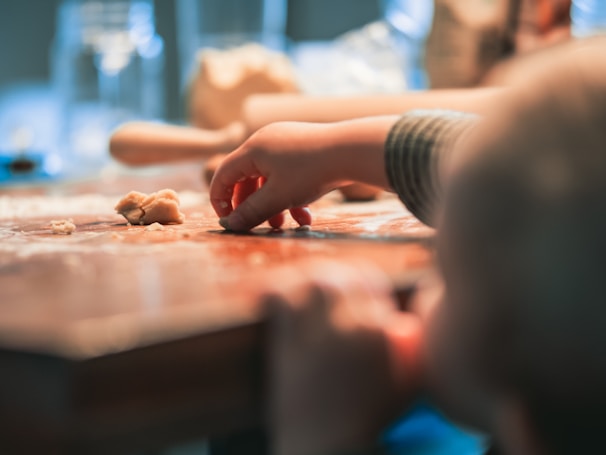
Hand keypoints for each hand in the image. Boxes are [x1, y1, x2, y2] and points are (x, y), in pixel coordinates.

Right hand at [210, 122, 344, 230]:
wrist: (351, 151)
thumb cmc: (311, 171)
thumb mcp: (278, 197)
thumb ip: (251, 212)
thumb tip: (230, 224)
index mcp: (253, 149)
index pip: (224, 174)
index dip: (220, 199)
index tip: (228, 220)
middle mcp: (266, 141)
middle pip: (247, 178)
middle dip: (252, 206)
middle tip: (256, 226)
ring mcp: (285, 143)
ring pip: (270, 179)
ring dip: (273, 205)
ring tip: (283, 225)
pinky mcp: (303, 148)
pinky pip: (288, 174)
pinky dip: (291, 195)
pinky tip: (305, 215)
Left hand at [259, 258, 422, 454]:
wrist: (330, 447)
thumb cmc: (368, 419)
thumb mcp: (405, 385)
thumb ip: (409, 349)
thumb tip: (401, 321)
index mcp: (381, 333)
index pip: (369, 280)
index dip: (356, 275)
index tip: (346, 280)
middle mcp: (352, 328)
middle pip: (339, 277)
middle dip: (329, 273)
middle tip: (317, 278)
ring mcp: (320, 337)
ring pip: (312, 284)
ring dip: (302, 277)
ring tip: (293, 280)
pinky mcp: (290, 348)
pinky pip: (281, 304)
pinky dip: (271, 291)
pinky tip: (262, 294)